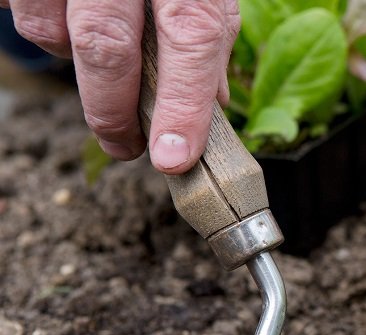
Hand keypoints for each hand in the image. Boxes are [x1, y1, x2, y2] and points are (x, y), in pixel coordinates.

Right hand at [1, 0, 238, 173]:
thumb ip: (208, 32)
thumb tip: (215, 104)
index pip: (191, 35)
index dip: (182, 104)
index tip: (171, 157)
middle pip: (106, 43)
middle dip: (112, 110)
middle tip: (125, 144)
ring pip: (50, 29)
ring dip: (71, 57)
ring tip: (96, 46)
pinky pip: (16, 7)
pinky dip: (40, 22)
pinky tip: (64, 11)